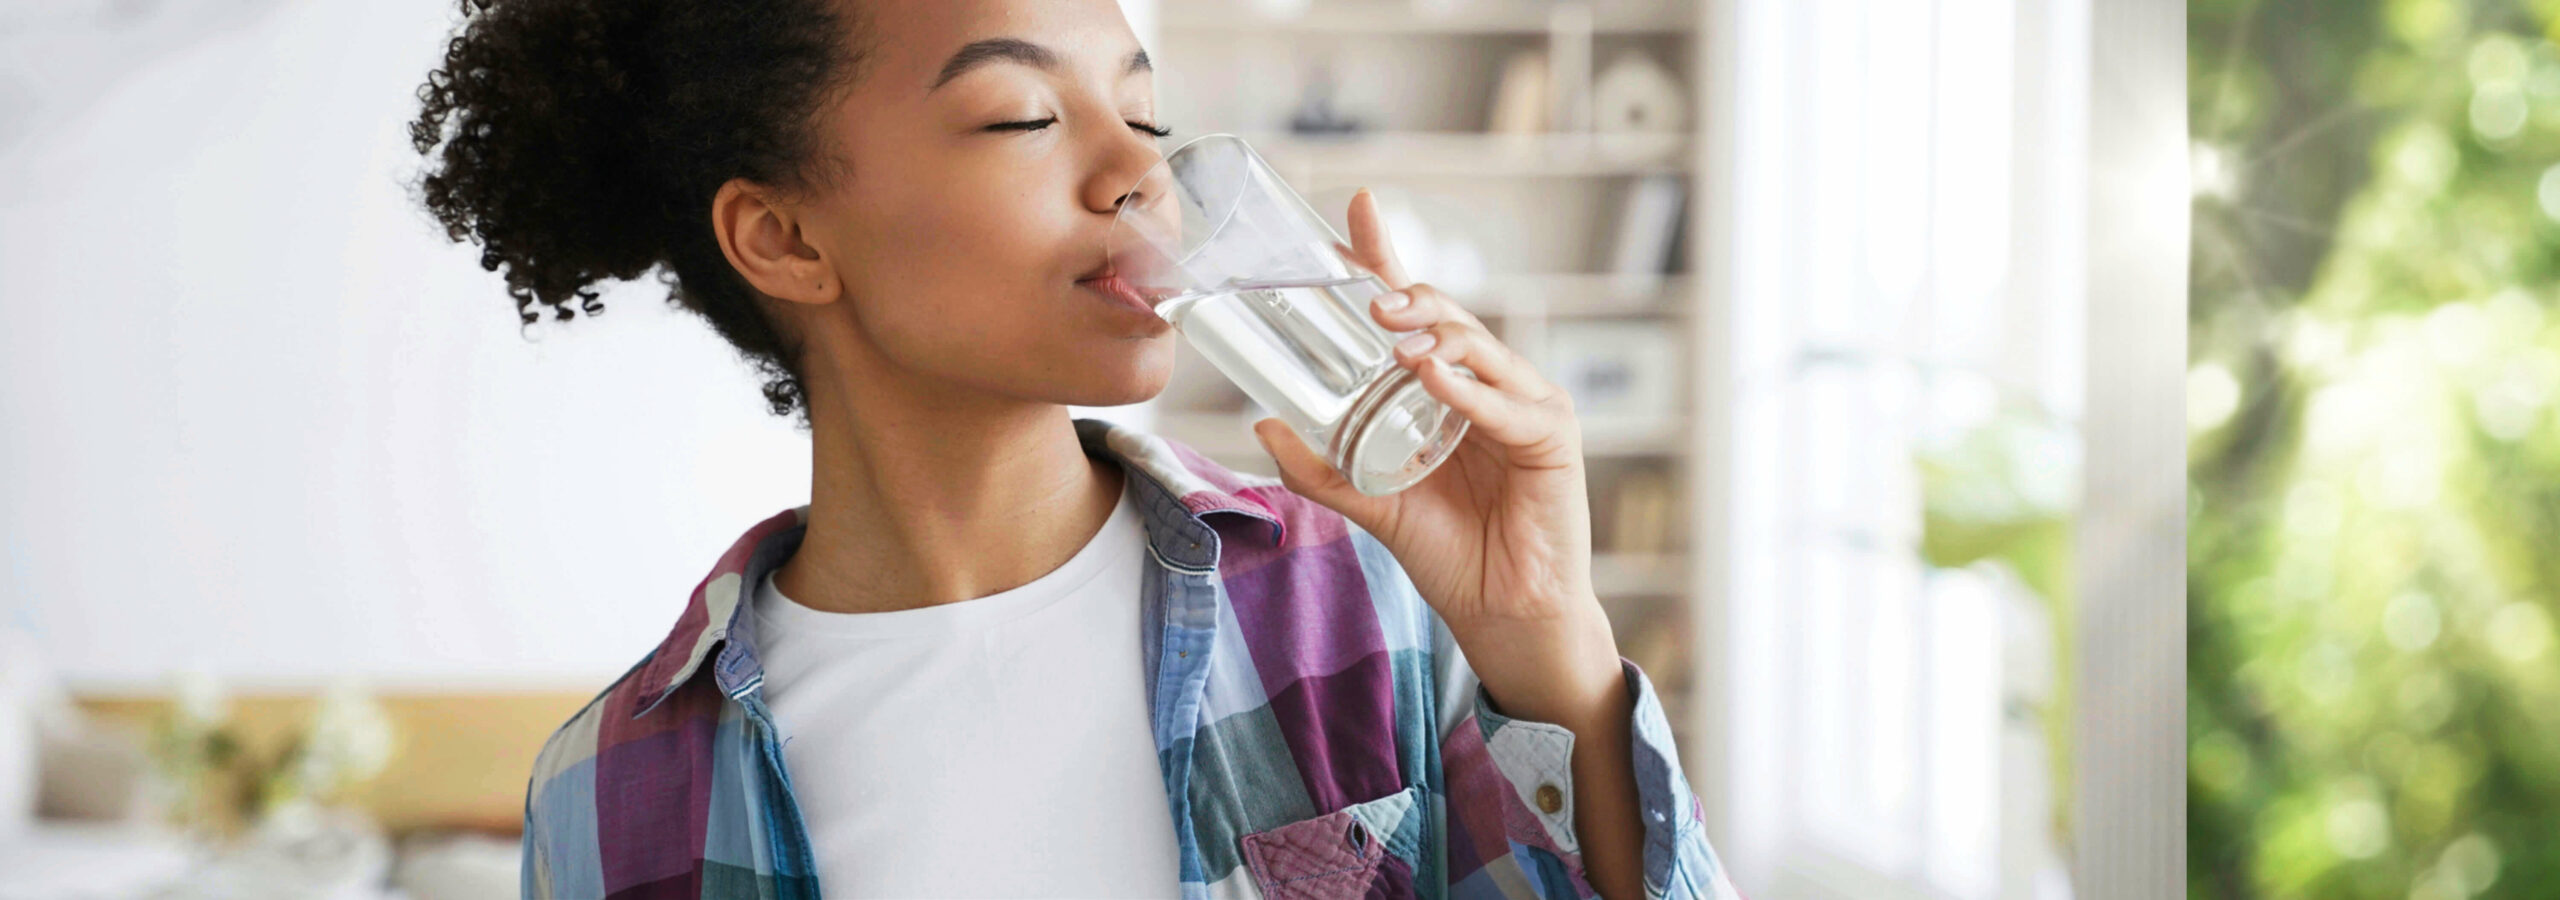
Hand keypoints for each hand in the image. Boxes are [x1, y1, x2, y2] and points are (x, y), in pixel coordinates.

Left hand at [1251, 188, 1598, 631]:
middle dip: (1406, 295)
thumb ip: (1322, 469)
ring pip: (1479, 348)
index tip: (1357, 210)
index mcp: (1447, 389)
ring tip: (1394, 336)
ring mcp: (1525, 405)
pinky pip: (1507, 405)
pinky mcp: (1553, 437)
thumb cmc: (1450, 553)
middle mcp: (1489, 385)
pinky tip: (1434, 376)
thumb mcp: (1372, 505)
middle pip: (1448, 318)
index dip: (1387, 260)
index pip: (1416, 311)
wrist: (1503, 614)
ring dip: (1437, 334)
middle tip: (1366, 297)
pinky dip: (1470, 389)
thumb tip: (1264, 424)